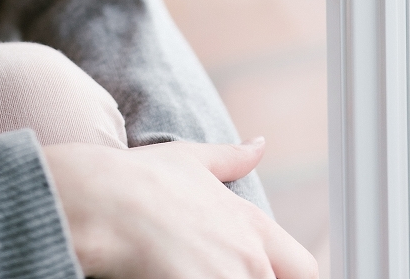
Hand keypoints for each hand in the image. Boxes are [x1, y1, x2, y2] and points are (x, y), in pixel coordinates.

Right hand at [43, 138, 317, 278]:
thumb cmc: (142, 178)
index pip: (304, 268)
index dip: (289, 276)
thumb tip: (259, 144)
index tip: (269, 273)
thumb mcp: (191, 159)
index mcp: (251, 224)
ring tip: (188, 270)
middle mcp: (248, 257)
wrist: (104, 201)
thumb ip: (231, 157)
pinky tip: (169, 278)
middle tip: (214, 269)